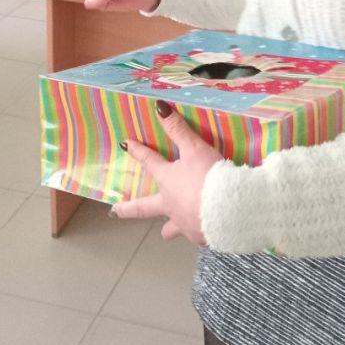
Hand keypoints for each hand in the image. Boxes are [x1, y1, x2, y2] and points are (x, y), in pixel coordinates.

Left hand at [110, 101, 222, 242]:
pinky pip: (194, 234)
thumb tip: (160, 107)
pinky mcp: (200, 237)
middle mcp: (170, 205)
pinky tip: (205, 228)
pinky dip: (197, 230)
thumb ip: (179, 130)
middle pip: (144, 208)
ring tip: (167, 231)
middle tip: (115, 211)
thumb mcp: (195, 149)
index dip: (138, 151)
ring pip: (170, 228)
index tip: (125, 145)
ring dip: (168, 228)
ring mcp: (184, 224)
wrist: (229, 209)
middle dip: (128, 209)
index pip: (150, 162)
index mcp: (168, 181)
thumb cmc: (209, 177)